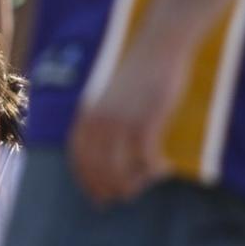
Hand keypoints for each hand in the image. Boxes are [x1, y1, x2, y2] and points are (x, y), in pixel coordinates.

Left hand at [66, 34, 189, 204]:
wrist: (158, 47)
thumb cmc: (138, 73)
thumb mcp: (112, 97)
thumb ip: (104, 120)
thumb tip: (107, 153)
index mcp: (87, 114)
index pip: (79, 159)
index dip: (87, 182)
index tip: (98, 198)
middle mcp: (99, 121)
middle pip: (98, 170)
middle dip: (110, 189)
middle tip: (126, 197)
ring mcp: (121, 122)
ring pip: (120, 171)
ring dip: (134, 184)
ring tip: (147, 182)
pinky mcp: (146, 121)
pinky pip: (146, 160)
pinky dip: (154, 170)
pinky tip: (165, 168)